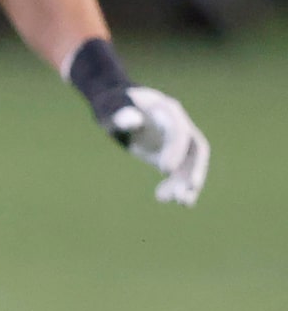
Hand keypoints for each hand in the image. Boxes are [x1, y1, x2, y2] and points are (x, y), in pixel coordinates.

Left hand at [106, 85, 208, 206]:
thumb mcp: (114, 108)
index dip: (175, 149)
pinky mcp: (175, 154)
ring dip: (188, 184)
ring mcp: (180, 141)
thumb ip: (121, 114)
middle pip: (196, 149)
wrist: (121, 108)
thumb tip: (129, 121)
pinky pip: (182, 172)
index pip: (179, 131)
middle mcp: (180, 125)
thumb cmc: (116, 107)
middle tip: (188, 190)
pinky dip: (177, 186)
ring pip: (192, 164)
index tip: (164, 170)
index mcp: (167, 110)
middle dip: (194, 170)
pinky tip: (164, 198)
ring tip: (182, 203)